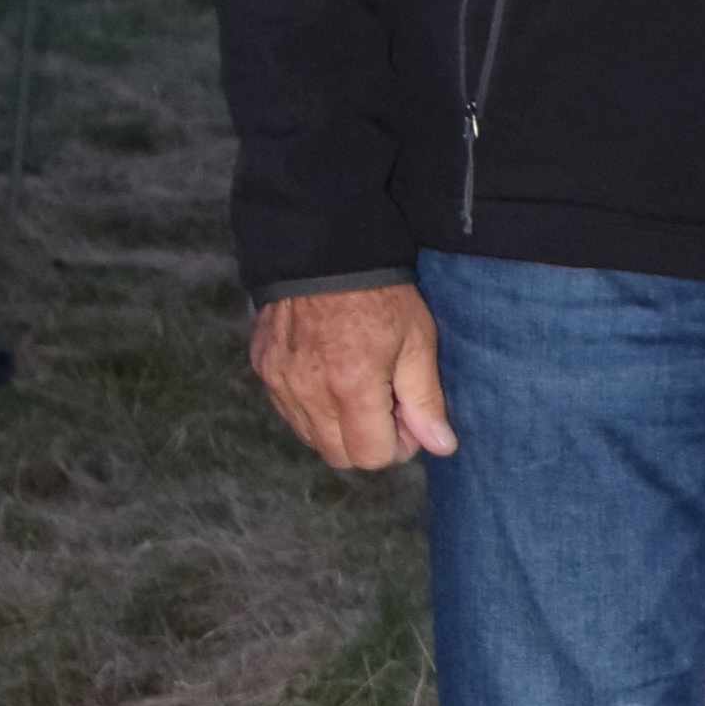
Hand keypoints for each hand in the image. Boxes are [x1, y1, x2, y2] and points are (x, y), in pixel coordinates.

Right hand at [251, 280, 455, 473]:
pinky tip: (330, 375)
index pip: (372, 456)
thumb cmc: (380, 294)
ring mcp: (279, 382)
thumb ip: (425, 399)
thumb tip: (441, 446)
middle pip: (339, 456)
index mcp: (351, 387)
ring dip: (339, 427)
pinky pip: (289, 411)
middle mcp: (308, 393)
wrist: (322, 250)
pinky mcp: (263, 369)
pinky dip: (312, 408)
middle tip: (386, 403)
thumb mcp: (417, 341)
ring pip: (311, 438)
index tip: (409, 415)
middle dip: (368, 441)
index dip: (398, 445)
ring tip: (359, 387)